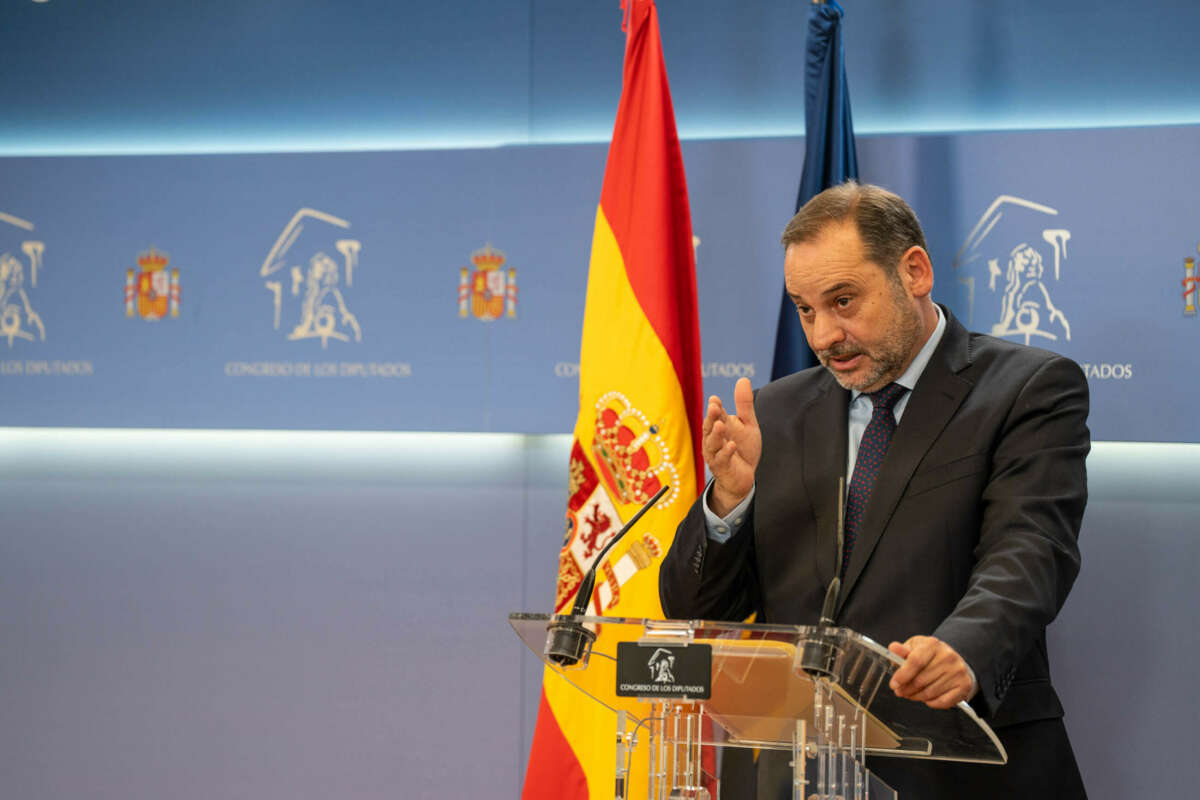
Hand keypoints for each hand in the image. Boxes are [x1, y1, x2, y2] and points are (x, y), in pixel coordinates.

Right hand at [702, 377, 760, 515]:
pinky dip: (726, 452)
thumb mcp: (747, 424)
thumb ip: (744, 404)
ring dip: (716, 434)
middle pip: (709, 427)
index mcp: (719, 426)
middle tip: (714, 408)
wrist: (744, 477)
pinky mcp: (722, 468)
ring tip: (721, 425)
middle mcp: (713, 439)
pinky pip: (722, 459)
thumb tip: (743, 379)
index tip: (716, 399)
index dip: (715, 408)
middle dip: (711, 418)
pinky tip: (732, 445)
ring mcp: (715, 454)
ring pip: (712, 443)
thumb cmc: (743, 448)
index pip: (716, 415)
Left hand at [887, 636, 974, 708]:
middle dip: (906, 689)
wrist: (955, 660)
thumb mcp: (916, 647)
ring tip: (910, 694)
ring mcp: (958, 671)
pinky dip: (931, 703)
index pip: (915, 661)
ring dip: (916, 697)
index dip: (902, 675)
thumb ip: (903, 651)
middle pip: (921, 680)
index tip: (893, 684)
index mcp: (933, 644)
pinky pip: (943, 701)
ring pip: (930, 692)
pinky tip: (926, 698)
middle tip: (899, 692)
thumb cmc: (931, 655)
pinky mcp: (964, 685)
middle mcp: (948, 656)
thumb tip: (893, 648)